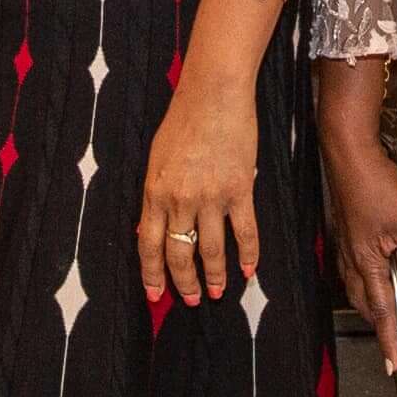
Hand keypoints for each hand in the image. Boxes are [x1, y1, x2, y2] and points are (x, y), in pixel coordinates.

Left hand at [136, 81, 260, 311]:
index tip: (155, 294)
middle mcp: (179, 200)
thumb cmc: (183, 121)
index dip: (152, 274)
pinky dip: (248, 254)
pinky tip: (249, 269)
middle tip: (191, 300)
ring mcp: (210, 196)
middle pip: (179, 254)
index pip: (148, 245)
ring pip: (210, 250)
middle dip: (184, 283)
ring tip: (217, 292)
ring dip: (214, 276)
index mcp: (155, 192)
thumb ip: (156, 194)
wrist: (213, 95)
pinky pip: (244, 231)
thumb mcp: (156, 159)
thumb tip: (152, 226)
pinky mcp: (239, 189)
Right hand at [327, 133, 396, 379]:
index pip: (382, 311)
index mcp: (367, 262)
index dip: (390, 340)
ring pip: (359, 289)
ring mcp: (347, 248)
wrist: (348, 155)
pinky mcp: (347, 235)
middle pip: (367, 305)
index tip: (395, 367)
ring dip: (373, 307)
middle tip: (396, 347)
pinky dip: (367, 284)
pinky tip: (375, 278)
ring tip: (389, 318)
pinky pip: (355, 271)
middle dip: (380, 328)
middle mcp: (353, 261)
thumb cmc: (377, 186)